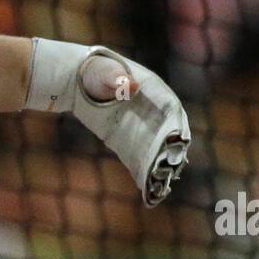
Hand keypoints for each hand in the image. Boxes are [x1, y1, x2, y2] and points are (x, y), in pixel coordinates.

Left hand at [26, 39, 189, 205]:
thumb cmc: (95, 70)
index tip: (179, 140)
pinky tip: (145, 188)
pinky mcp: (128, 137)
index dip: (176, 124)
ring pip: (155, 148)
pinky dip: (142, 170)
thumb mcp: (105, 72)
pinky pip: (138, 155)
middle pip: (167, 132)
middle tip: (171, 168)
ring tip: (160, 186)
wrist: (79, 81)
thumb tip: (133, 86)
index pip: (171, 108)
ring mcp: (142, 125)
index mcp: (154, 89)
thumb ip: (118, 79)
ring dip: (159, 165)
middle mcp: (154, 110)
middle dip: (171, 150)